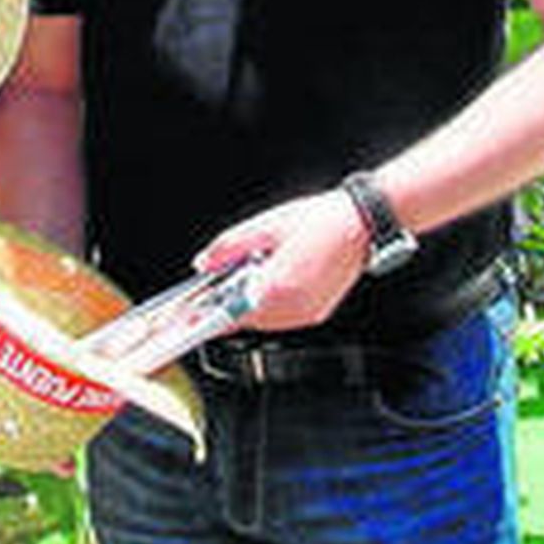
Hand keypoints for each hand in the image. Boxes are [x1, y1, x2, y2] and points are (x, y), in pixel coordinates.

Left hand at [192, 192, 370, 333]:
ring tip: (235, 286)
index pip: (230, 313)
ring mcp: (306, 314)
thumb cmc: (319, 222)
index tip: (182, 321)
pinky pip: (281, 319)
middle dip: (224, 308)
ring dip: (245, 307)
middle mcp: (292, 308)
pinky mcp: (315, 314)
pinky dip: (266, 307)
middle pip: (245, 318)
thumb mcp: (265, 226)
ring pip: (263, 321)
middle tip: (202, 301)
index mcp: (276, 287)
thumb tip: (204, 262)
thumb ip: (229, 247)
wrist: (361, 226)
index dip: (203, 318)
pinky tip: (262, 287)